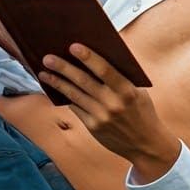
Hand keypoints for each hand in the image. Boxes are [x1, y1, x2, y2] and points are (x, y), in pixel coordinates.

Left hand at [39, 45, 179, 183]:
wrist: (145, 143)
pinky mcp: (93, 127)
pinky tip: (55, 88)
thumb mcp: (138, 92)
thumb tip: (96, 60)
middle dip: (64, 68)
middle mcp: (113, 103)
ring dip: (58, 82)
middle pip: (84, 81)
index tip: (73, 46)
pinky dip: (64, 96)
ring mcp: (101, 116)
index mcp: (127, 90)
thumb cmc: (142, 111)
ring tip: (44, 72)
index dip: (88, 57)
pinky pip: (75, 108)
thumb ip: (121, 78)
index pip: (105, 70)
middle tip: (48, 58)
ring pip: (75, 94)